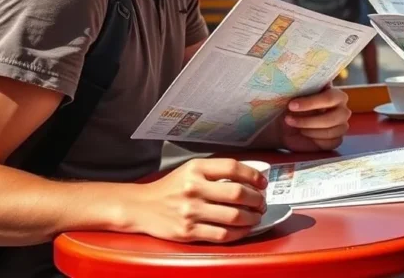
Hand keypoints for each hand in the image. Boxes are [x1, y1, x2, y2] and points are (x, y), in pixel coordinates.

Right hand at [126, 158, 266, 242]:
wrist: (141, 206)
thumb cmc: (172, 187)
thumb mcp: (191, 170)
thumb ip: (217, 171)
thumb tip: (251, 178)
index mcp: (196, 168)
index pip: (233, 168)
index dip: (253, 175)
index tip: (262, 183)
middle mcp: (193, 188)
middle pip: (237, 193)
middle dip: (257, 200)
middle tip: (262, 203)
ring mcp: (190, 212)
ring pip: (234, 216)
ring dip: (252, 218)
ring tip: (256, 216)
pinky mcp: (188, 232)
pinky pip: (222, 234)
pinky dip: (239, 233)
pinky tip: (244, 229)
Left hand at [280, 85, 350, 151]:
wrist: (288, 124)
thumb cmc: (294, 106)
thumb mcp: (296, 96)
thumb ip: (303, 90)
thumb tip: (300, 85)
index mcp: (337, 95)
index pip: (329, 98)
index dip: (310, 103)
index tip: (291, 105)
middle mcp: (342, 110)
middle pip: (331, 118)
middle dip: (308, 121)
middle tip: (289, 119)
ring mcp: (341, 126)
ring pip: (329, 132)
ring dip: (308, 130)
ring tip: (294, 125)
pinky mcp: (337, 140)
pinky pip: (329, 143)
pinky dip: (313, 139)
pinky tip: (303, 134)